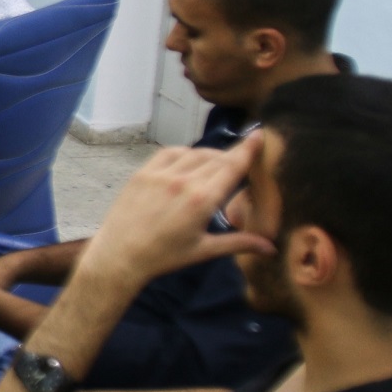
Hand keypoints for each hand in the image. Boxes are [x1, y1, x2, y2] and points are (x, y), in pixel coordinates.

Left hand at [80, 136, 272, 291]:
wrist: (119, 255)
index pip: (232, 166)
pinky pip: (169, 153)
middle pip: (216, 158)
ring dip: (209, 156)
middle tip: (239, 161)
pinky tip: (189, 161)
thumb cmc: (164, 256)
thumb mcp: (204, 250)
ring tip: (215, 165)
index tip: (259, 135)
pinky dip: (184, 153)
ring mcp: (160, 174)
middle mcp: (183, 181)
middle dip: (231, 157)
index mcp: (202, 200)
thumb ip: (239, 243)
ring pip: (194, 154)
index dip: (248, 149)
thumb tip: (272, 248)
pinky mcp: (142, 173)